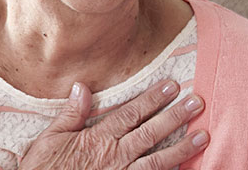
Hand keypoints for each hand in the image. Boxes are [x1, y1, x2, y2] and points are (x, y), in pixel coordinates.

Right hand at [19, 80, 207, 169]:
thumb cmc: (44, 169)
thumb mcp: (49, 139)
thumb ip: (70, 114)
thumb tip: (82, 87)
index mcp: (98, 138)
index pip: (131, 114)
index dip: (152, 99)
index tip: (171, 86)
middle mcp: (114, 156)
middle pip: (150, 133)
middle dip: (175, 116)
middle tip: (197, 102)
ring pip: (158, 160)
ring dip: (182, 147)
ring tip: (203, 136)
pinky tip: (185, 169)